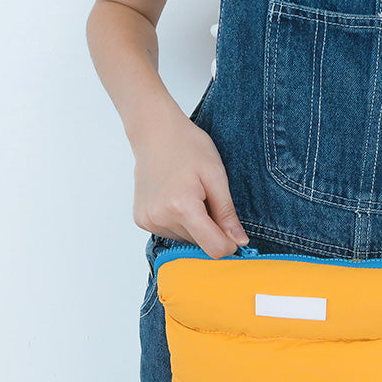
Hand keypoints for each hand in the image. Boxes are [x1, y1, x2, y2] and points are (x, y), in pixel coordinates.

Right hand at [131, 105, 249, 258]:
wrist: (154, 132)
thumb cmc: (187, 146)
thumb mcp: (217, 176)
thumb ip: (227, 213)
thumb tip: (240, 242)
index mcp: (182, 207)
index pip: (214, 249)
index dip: (229, 243)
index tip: (232, 230)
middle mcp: (160, 218)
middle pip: (200, 245)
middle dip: (210, 229)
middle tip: (207, 199)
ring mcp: (148, 220)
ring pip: (185, 240)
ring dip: (195, 225)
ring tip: (190, 195)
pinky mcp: (141, 220)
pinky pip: (170, 233)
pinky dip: (180, 222)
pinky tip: (177, 199)